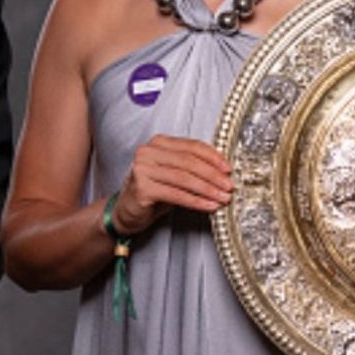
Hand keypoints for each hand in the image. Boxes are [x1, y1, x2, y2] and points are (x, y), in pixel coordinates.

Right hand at [111, 135, 232, 235]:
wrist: (126, 211)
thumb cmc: (152, 192)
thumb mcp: (173, 175)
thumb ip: (192, 168)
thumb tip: (222, 173)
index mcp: (158, 143)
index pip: (191, 146)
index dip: (213, 157)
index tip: (228, 169)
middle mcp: (148, 152)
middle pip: (189, 162)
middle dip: (213, 175)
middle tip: (228, 185)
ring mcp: (142, 169)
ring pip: (184, 178)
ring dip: (207, 189)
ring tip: (222, 197)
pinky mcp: (142, 187)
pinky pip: (176, 194)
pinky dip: (196, 201)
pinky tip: (208, 206)